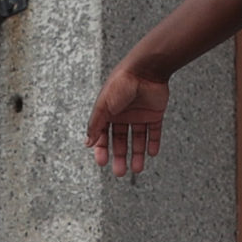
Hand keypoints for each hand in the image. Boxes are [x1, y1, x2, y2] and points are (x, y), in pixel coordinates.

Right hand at [85, 60, 170, 179]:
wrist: (146, 69)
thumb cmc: (121, 84)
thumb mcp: (104, 106)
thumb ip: (95, 125)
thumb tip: (87, 143)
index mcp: (108, 111)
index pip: (103, 135)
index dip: (102, 149)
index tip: (103, 163)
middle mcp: (123, 114)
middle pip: (120, 140)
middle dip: (120, 156)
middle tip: (120, 172)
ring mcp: (139, 114)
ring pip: (137, 139)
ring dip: (137, 154)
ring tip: (137, 169)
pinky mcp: (155, 113)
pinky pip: (154, 131)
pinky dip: (153, 143)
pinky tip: (151, 154)